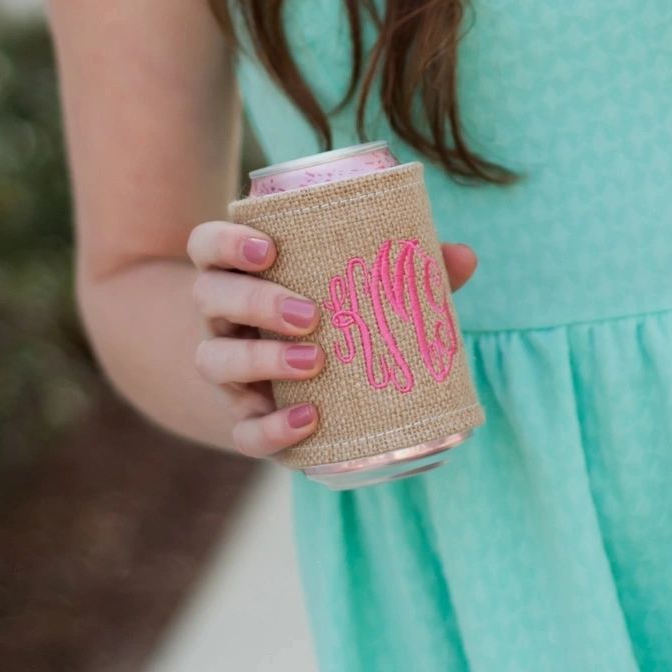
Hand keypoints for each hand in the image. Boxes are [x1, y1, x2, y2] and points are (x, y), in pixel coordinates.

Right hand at [187, 221, 476, 459]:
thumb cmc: (332, 321)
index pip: (207, 245)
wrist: (294, 390)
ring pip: (215, 359)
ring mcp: (226, 370)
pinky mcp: (241, 419)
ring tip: (315, 361)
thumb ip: (404, 271)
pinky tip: (309, 420)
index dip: (226, 242)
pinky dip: (271, 428)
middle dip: (255, 301)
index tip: (268, 248)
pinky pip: (241, 429)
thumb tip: (464, 256)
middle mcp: (222, 318)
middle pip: (210, 296)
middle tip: (309, 313)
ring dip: (261, 359)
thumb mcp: (355, 291)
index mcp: (242, 275)